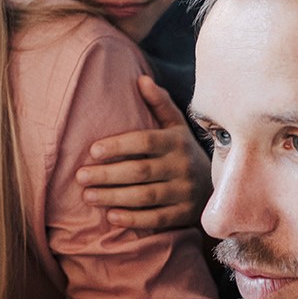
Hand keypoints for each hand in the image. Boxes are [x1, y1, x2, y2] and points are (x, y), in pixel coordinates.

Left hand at [76, 76, 211, 229]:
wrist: (217, 187)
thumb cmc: (184, 152)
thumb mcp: (177, 127)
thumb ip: (160, 104)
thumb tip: (141, 79)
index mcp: (176, 141)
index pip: (145, 141)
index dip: (118, 146)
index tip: (92, 151)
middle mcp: (181, 166)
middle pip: (140, 171)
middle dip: (108, 174)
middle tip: (80, 176)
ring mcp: (184, 192)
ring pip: (145, 196)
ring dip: (114, 196)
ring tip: (88, 196)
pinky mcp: (183, 215)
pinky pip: (157, 219)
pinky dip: (134, 219)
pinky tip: (111, 216)